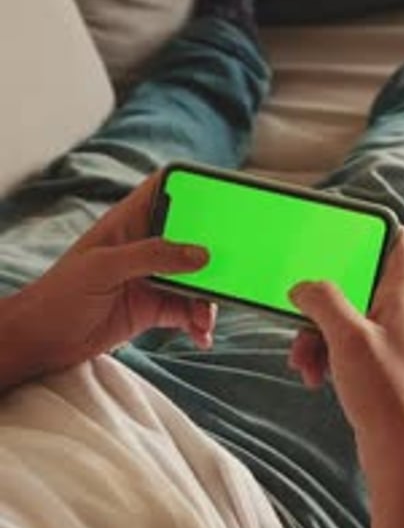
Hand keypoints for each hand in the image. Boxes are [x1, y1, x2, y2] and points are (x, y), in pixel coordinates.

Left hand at [11, 171, 216, 375]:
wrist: (44, 340)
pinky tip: (201, 335)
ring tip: (204, 319)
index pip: (165, 191)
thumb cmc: (62, 294)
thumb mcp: (105, 267)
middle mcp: (146, 247)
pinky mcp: (155, 308)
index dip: (192, 187)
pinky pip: (187, 311)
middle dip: (215, 252)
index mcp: (129, 222)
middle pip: (192, 238)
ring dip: (208, 298)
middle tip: (234, 268)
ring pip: (195, 279)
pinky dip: (198, 322)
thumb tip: (201, 255)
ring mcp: (153, 278)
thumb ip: (153, 256)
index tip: (223, 196)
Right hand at [288, 227, 403, 445]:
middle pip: (355, 280)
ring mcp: (386, 337)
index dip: (370, 229)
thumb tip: (302, 286)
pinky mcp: (374, 362)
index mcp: (401, 295)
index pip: (398, 240)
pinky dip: (322, 353)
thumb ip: (322, 301)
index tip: (335, 233)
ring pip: (341, 316)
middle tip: (300, 312)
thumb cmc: (385, 393)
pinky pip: (340, 343)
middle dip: (321, 298)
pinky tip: (311, 375)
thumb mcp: (347, 337)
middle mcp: (397, 311)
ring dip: (314, 333)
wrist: (398, 449)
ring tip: (303, 362)